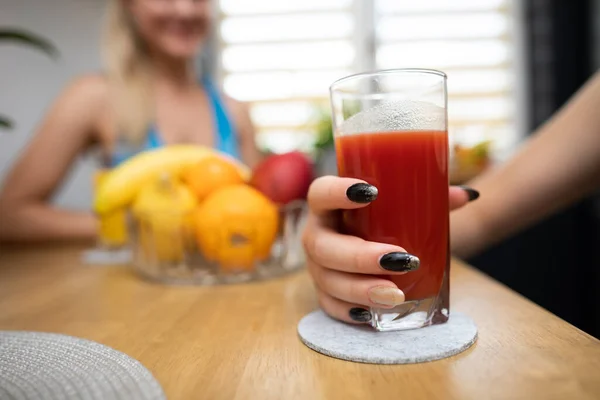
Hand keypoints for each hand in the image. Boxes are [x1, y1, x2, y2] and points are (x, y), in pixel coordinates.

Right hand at [302, 176, 478, 323]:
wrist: (370, 243)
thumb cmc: (383, 218)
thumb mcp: (404, 204)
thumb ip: (433, 197)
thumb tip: (467, 196)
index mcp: (327, 206)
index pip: (320, 193)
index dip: (337, 192)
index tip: (370, 192)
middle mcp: (316, 235)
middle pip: (322, 246)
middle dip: (359, 256)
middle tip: (398, 259)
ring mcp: (318, 267)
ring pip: (327, 280)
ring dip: (360, 289)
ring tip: (395, 294)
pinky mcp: (326, 292)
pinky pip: (330, 306)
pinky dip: (349, 311)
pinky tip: (370, 314)